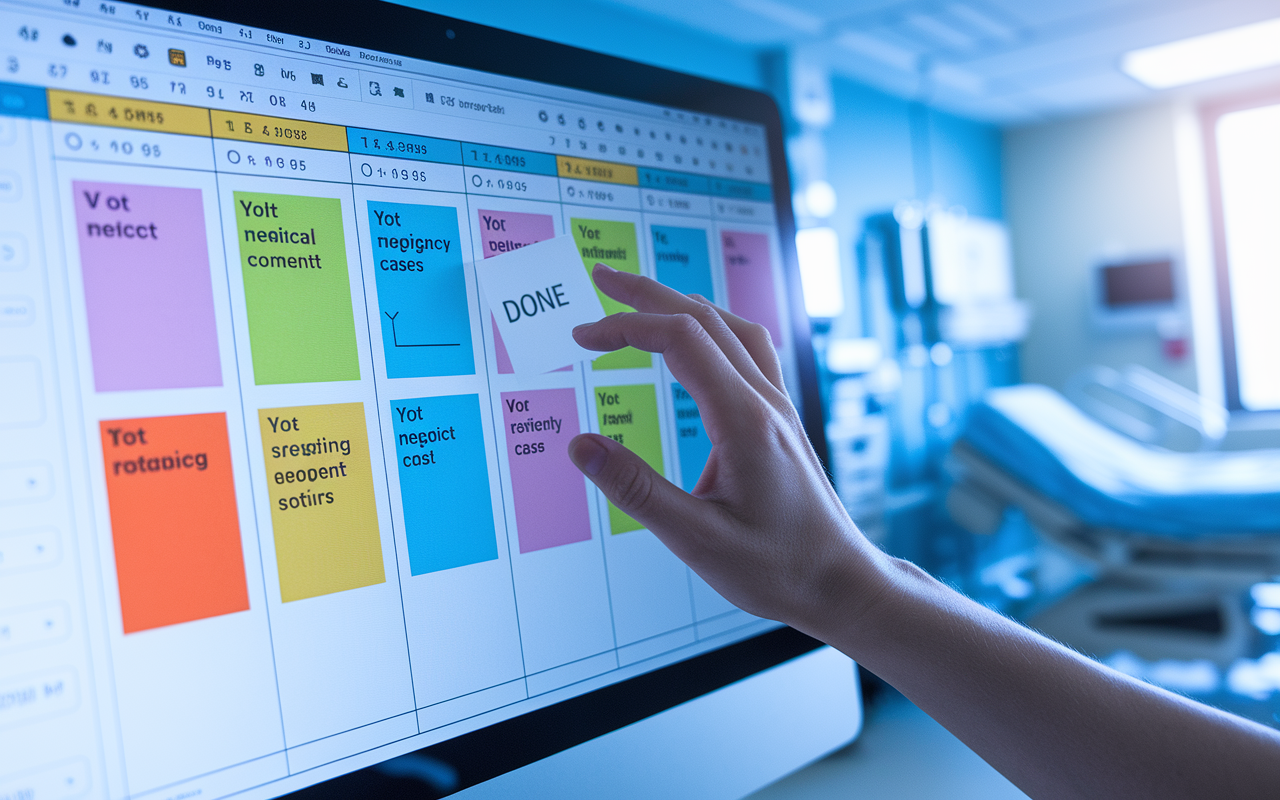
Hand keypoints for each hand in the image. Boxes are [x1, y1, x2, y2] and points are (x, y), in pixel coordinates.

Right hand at [568, 264, 889, 634]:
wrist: (841, 582)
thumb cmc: (777, 568)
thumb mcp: (698, 540)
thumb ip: (637, 490)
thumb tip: (580, 446)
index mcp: (745, 421)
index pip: (680, 340)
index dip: (625, 327)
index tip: (582, 337)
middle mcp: (765, 402)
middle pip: (704, 317)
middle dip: (646, 292)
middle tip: (600, 276)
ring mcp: (778, 406)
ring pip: (731, 327)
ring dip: (681, 302)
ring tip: (640, 296)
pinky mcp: (781, 419)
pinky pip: (748, 350)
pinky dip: (710, 327)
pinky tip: (695, 338)